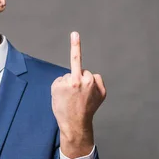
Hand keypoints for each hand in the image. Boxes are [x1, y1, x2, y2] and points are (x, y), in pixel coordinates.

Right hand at [51, 32, 106, 157]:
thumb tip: (73, 76)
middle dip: (75, 77)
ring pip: (88, 76)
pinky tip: (88, 96)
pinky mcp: (103, 92)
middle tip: (72, 93)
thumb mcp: (55, 90)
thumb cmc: (62, 108)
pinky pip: (96, 81)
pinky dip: (93, 86)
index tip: (75, 34)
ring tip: (80, 96)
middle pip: (79, 70)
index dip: (75, 45)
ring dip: (84, 81)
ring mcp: (96, 87)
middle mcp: (86, 81)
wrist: (74, 124)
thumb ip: (64, 78)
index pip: (74, 59)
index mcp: (72, 80)